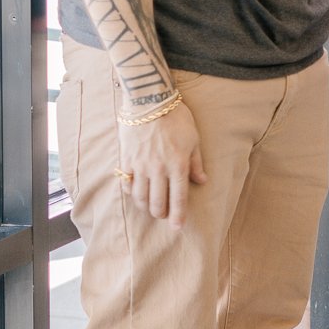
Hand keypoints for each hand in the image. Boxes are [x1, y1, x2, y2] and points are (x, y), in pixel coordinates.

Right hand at [119, 102, 205, 228]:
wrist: (149, 100)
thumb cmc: (176, 118)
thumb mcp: (193, 139)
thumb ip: (196, 163)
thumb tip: (202, 181)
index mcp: (178, 165)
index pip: (179, 198)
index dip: (178, 216)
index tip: (177, 227)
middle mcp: (158, 169)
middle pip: (157, 203)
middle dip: (161, 214)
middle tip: (164, 215)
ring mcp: (140, 166)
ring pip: (140, 198)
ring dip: (146, 206)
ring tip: (150, 206)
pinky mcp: (127, 160)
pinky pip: (127, 184)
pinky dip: (131, 192)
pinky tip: (136, 192)